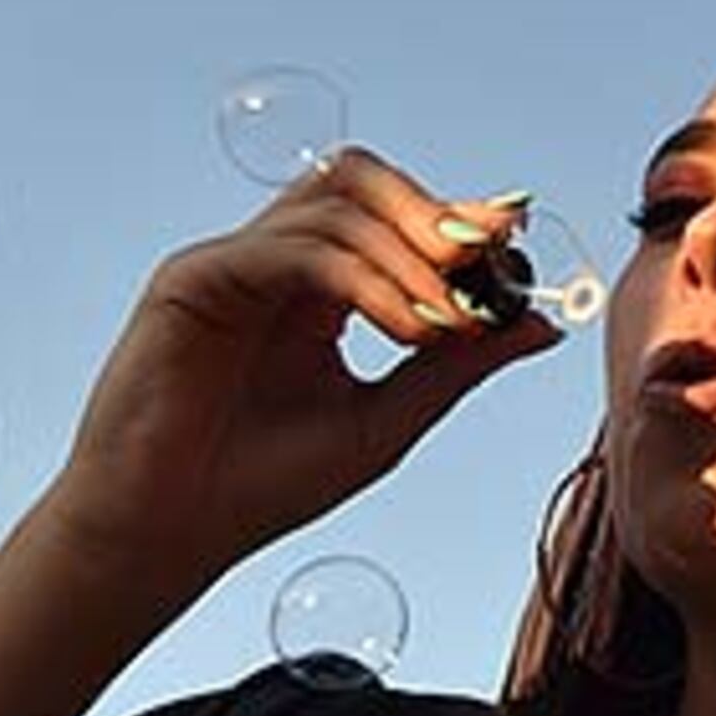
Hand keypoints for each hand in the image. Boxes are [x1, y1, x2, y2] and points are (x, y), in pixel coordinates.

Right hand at [36, 148, 559, 602]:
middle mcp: (277, 264)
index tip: (518, 234)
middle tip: (485, 258)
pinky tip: (403, 326)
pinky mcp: (192, 278)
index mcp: (321, 290)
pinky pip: (288, 246)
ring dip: (407, 252)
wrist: (170, 535)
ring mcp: (234, 264)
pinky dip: (359, 275)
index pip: (393, 215)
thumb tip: (545, 323)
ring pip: (332, 202)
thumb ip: (459, 366)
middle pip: (359, 179)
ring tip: (447, 316)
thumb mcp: (388, 421)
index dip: (457, 216)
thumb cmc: (265, 485)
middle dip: (431, 212)